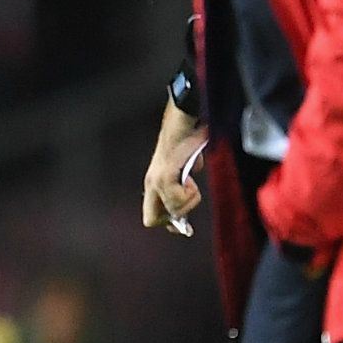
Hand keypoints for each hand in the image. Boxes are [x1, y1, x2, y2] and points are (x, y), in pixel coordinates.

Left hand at [142, 100, 206, 233]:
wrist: (184, 118)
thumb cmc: (186, 136)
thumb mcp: (185, 163)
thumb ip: (185, 178)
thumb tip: (191, 185)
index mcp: (154, 181)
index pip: (151, 217)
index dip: (169, 223)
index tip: (184, 224)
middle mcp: (150, 183)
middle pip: (151, 220)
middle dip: (174, 217)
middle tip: (187, 200)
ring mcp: (156, 181)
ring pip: (173, 211)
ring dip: (189, 200)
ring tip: (190, 179)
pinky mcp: (164, 176)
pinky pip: (178, 200)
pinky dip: (191, 192)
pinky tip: (190, 175)